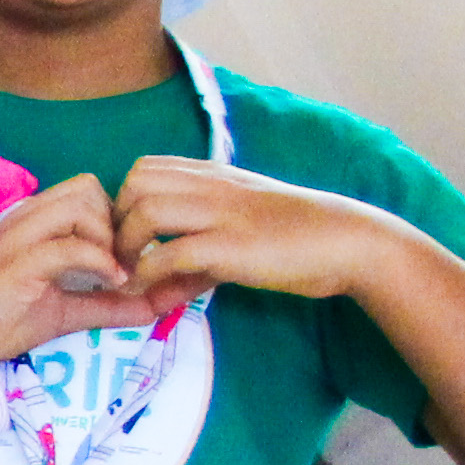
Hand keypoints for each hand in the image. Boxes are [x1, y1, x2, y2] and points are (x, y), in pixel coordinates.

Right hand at [0, 177, 144, 382]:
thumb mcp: (62, 312)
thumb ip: (105, 306)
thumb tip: (153, 307)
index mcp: (34, 223)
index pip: (88, 192)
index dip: (116, 219)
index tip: (127, 258)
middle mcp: (26, 219)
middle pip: (90, 188)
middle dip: (116, 222)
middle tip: (124, 263)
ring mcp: (19, 237)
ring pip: (83, 204)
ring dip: (109, 238)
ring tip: (116, 274)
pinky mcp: (18, 262)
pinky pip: (73, 246)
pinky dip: (101, 262)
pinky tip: (112, 283)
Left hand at [112, 157, 403, 320]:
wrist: (347, 242)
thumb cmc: (296, 239)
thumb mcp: (238, 235)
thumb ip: (194, 258)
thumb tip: (158, 291)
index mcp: (213, 177)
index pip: (145, 169)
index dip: (124, 204)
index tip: (128, 239)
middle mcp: (213, 186)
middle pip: (135, 183)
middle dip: (118, 222)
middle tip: (125, 258)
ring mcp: (221, 213)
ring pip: (145, 211)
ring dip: (128, 247)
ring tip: (132, 275)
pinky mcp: (231, 246)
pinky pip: (171, 253)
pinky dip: (149, 275)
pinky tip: (151, 295)